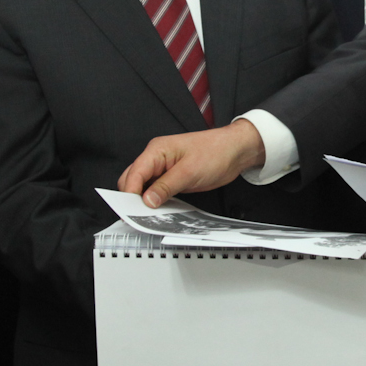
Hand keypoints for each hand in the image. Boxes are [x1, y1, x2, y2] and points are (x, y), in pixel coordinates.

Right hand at [118, 119, 265, 206]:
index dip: (130, 193)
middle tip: (139, 216)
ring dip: (144, 200)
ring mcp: (163, 169)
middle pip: (133, 180)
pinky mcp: (171, 178)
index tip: (130, 211)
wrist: (235, 151)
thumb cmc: (215, 151)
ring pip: (143, 186)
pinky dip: (154, 200)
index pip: (134, 173)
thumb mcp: (190, 171)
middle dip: (132, 197)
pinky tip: (158, 210)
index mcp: (156, 150)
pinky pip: (156, 190)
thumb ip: (166, 186)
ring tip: (148, 215)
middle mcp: (156, 158)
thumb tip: (147, 200)